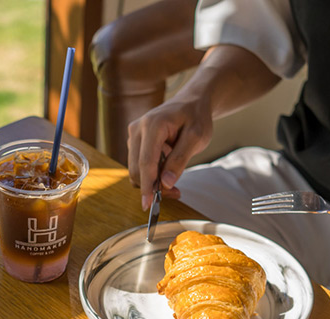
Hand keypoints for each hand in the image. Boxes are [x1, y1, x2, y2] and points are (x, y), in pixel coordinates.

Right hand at [127, 93, 213, 209]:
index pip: (145, 162)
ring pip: (135, 169)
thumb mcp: (197, 137)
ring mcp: (133, 135)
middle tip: (176, 193)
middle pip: (136, 168)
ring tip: (174, 183)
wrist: (191, 102)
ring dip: (151, 182)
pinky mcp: (134, 141)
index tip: (149, 205)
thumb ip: (180, 160)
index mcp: (152, 125)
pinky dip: (150, 174)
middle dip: (152, 186)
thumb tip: (166, 184)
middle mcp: (137, 129)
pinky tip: (166, 173)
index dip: (147, 186)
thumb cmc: (196, 117)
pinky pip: (138, 164)